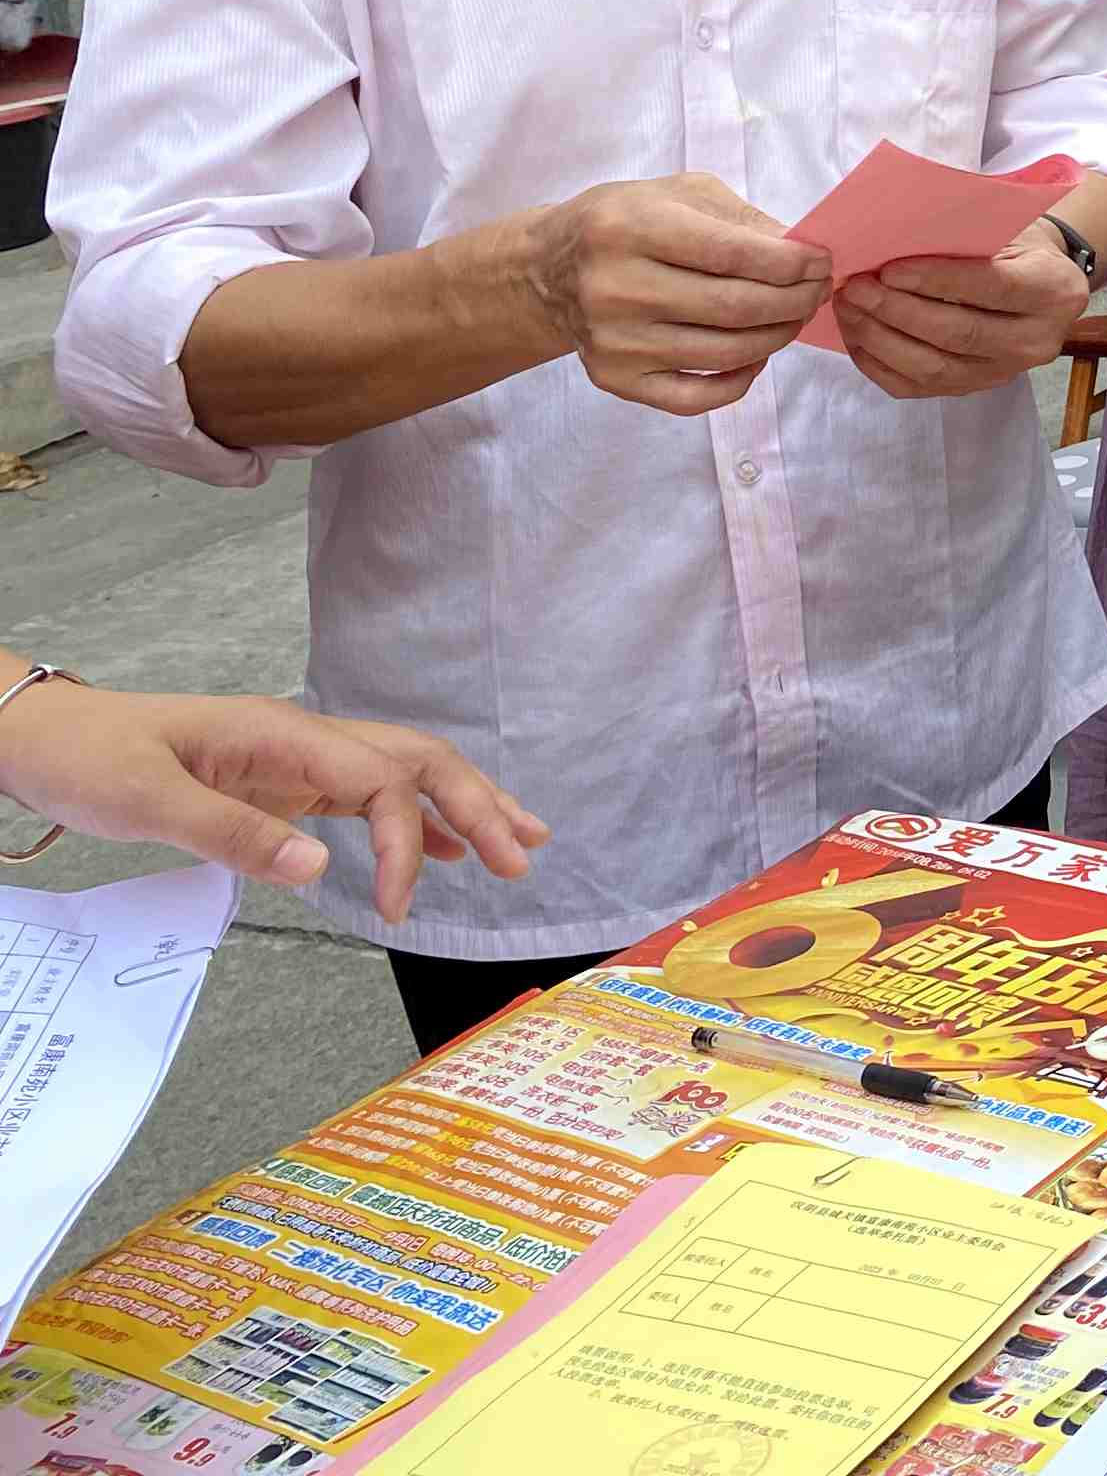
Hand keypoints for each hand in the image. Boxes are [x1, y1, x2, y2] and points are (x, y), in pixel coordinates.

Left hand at [0, 680, 548, 924]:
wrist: (49, 739)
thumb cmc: (92, 761)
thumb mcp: (149, 801)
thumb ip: (235, 833)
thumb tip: (320, 869)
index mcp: (284, 735)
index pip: (382, 781)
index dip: (408, 840)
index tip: (399, 906)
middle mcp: (305, 738)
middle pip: (418, 760)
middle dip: (478, 805)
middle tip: (522, 858)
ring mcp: (299, 758)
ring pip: (404, 771)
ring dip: (464, 803)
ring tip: (518, 842)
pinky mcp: (285, 780)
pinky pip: (370, 793)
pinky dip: (417, 817)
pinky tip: (446, 848)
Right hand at [520, 176, 829, 416]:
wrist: (549, 270)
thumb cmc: (625, 222)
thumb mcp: (677, 195)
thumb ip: (741, 220)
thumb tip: (802, 254)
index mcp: (629, 229)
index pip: (730, 254)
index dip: (790, 263)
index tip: (823, 262)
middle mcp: (615, 288)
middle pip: (734, 308)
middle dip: (794, 301)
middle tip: (819, 291)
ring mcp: (614, 341)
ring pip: (725, 353)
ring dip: (778, 336)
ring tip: (795, 316)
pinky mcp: (614, 379)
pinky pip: (696, 396)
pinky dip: (741, 379)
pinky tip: (757, 355)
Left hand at [835, 226, 1095, 402]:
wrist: (1040, 285)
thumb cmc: (1016, 246)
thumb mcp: (1005, 231)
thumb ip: (963, 240)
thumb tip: (894, 242)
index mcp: (1053, 292)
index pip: (990, 288)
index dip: (936, 280)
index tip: (889, 269)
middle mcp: (1036, 341)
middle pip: (958, 333)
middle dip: (897, 311)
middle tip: (856, 286)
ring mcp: (1004, 372)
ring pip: (933, 367)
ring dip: (880, 338)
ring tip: (848, 307)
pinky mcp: (973, 389)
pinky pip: (917, 387)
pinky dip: (879, 364)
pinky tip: (857, 336)